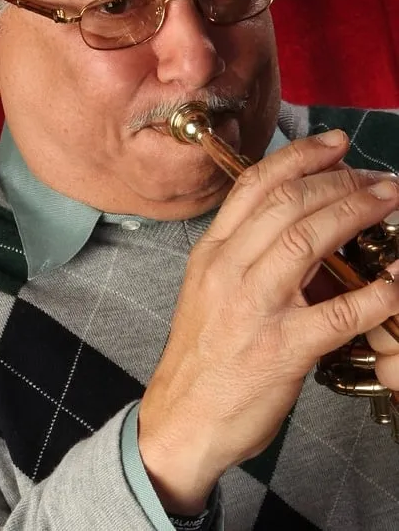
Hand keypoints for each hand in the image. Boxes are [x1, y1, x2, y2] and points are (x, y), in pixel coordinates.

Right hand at [138, 130, 398, 514]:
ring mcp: (254, 308)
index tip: (333, 144)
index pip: (254, 186)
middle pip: (288, 203)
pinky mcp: (281, 349)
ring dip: (356, 213)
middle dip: (339, 180)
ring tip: (387, 202)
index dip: (298, 156)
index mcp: (212, 252)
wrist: (184, 418)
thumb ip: (247, 252)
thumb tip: (302, 222)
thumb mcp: (209, 289)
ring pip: (308, 240)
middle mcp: (229, 270)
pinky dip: (372, 294)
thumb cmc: (203, 353)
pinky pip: (336, 314)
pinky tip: (392, 282)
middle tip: (376, 178)